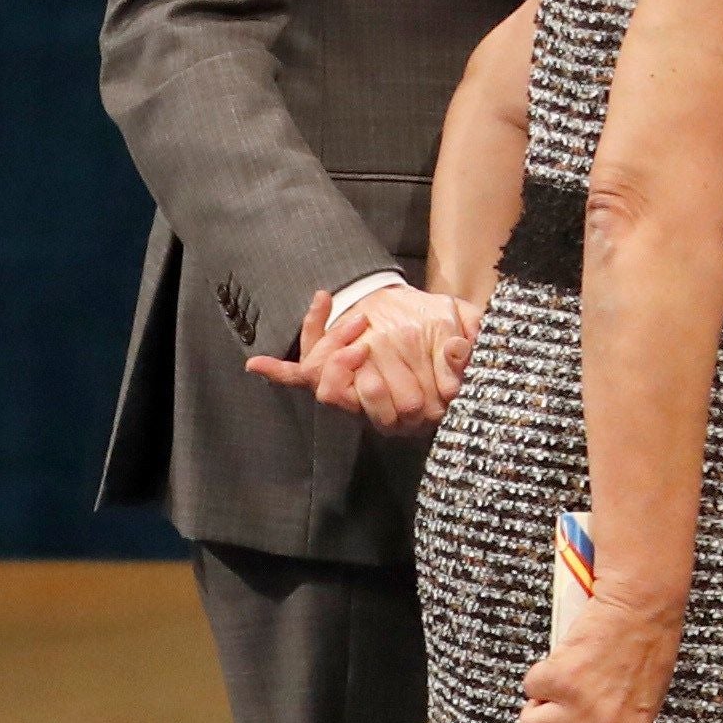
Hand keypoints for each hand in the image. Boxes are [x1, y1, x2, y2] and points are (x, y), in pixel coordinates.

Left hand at [246, 283, 476, 433]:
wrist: (423, 314)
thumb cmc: (448, 328)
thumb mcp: (467, 330)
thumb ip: (466, 346)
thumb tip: (456, 351)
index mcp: (412, 407)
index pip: (395, 408)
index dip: (383, 387)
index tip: (382, 351)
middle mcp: (376, 406)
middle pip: (354, 397)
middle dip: (355, 358)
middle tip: (367, 325)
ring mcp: (348, 390)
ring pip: (328, 385)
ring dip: (334, 347)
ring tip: (357, 319)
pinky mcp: (325, 371)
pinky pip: (298, 376)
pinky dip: (276, 370)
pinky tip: (256, 364)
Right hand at [518, 591, 679, 722]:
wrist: (643, 606)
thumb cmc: (641, 655)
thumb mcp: (636, 707)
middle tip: (561, 717)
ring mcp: (579, 709)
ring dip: (542, 705)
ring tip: (575, 681)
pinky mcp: (558, 681)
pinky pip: (529, 690)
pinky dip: (541, 675)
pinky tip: (571, 660)